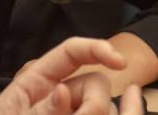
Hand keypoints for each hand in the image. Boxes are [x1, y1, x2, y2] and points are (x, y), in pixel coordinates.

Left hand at [0, 37, 143, 113]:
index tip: (119, 61)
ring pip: (102, 108)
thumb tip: (63, 91)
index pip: (72, 52)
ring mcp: (72, 112)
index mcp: (38, 79)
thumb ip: (39, 110)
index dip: (96, 49)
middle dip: (95, 103)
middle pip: (95, 83)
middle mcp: (60, 94)